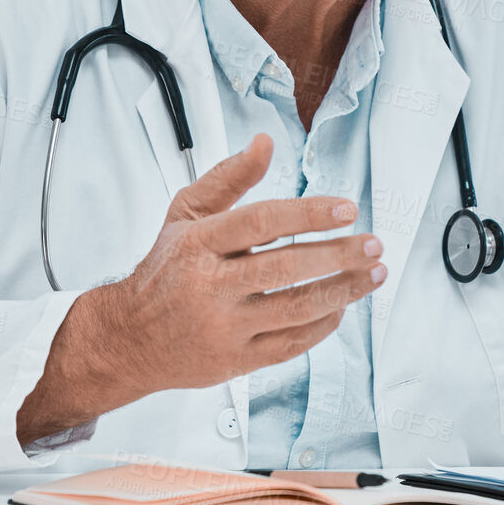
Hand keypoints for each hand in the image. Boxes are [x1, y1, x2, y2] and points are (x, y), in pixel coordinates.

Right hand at [17, 133, 384, 443]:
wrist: (129, 338)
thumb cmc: (165, 269)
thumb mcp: (185, 214)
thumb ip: (228, 178)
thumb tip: (265, 143)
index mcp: (199, 243)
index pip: (262, 222)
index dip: (309, 214)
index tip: (347, 209)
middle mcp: (210, 285)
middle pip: (286, 268)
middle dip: (339, 255)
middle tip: (374, 244)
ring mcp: (223, 327)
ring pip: (295, 309)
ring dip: (343, 291)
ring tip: (373, 274)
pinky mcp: (234, 361)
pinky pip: (290, 344)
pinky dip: (322, 325)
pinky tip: (341, 306)